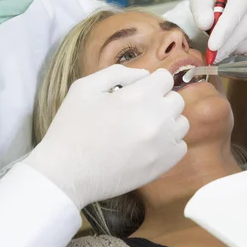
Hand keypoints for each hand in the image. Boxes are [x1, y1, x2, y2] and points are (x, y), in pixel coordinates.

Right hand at [25, 65, 188, 208]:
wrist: (66, 174)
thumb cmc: (71, 127)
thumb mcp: (85, 87)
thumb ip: (118, 73)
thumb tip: (144, 75)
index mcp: (139, 96)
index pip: (165, 78)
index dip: (151, 82)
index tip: (138, 92)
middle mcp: (157, 118)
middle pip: (176, 99)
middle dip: (159, 100)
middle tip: (137, 111)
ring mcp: (163, 144)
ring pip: (181, 123)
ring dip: (167, 122)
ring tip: (143, 129)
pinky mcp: (163, 165)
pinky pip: (180, 146)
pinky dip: (168, 144)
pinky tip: (148, 146)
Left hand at [190, 0, 246, 60]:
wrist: (229, 8)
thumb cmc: (214, 4)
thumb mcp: (201, 3)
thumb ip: (200, 11)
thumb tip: (205, 23)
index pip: (239, 3)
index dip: (226, 27)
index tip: (213, 46)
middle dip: (231, 42)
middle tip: (215, 56)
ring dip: (241, 47)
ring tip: (225, 51)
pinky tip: (239, 49)